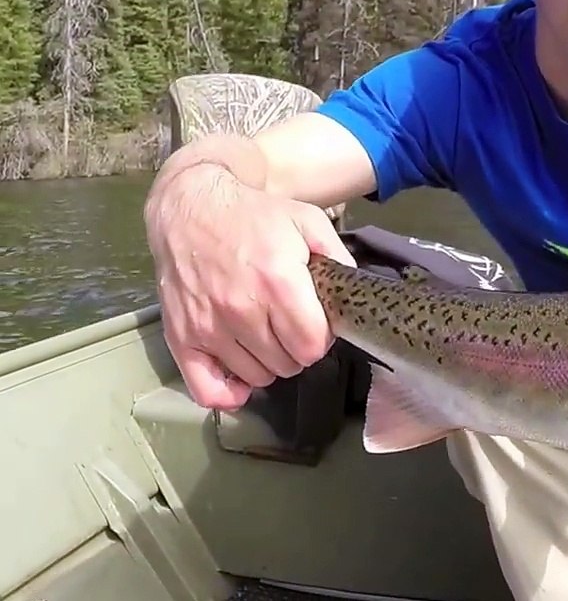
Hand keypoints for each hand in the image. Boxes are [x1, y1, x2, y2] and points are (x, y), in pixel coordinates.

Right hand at [143, 164, 355, 410]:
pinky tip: (239, 373)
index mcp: (278, 282)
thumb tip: (352, 294)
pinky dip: (228, 392)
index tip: (316, 322)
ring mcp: (208, 327)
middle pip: (288, 365)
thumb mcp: (307, 221)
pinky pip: (207, 391)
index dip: (322, 338)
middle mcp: (241, 310)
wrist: (189, 208)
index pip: (313, 347)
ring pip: (257, 377)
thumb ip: (337, 257)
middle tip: (289, 324)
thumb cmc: (254, 216)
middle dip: (296, 349)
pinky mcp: (181, 338)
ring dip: (267, 362)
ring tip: (264, 334)